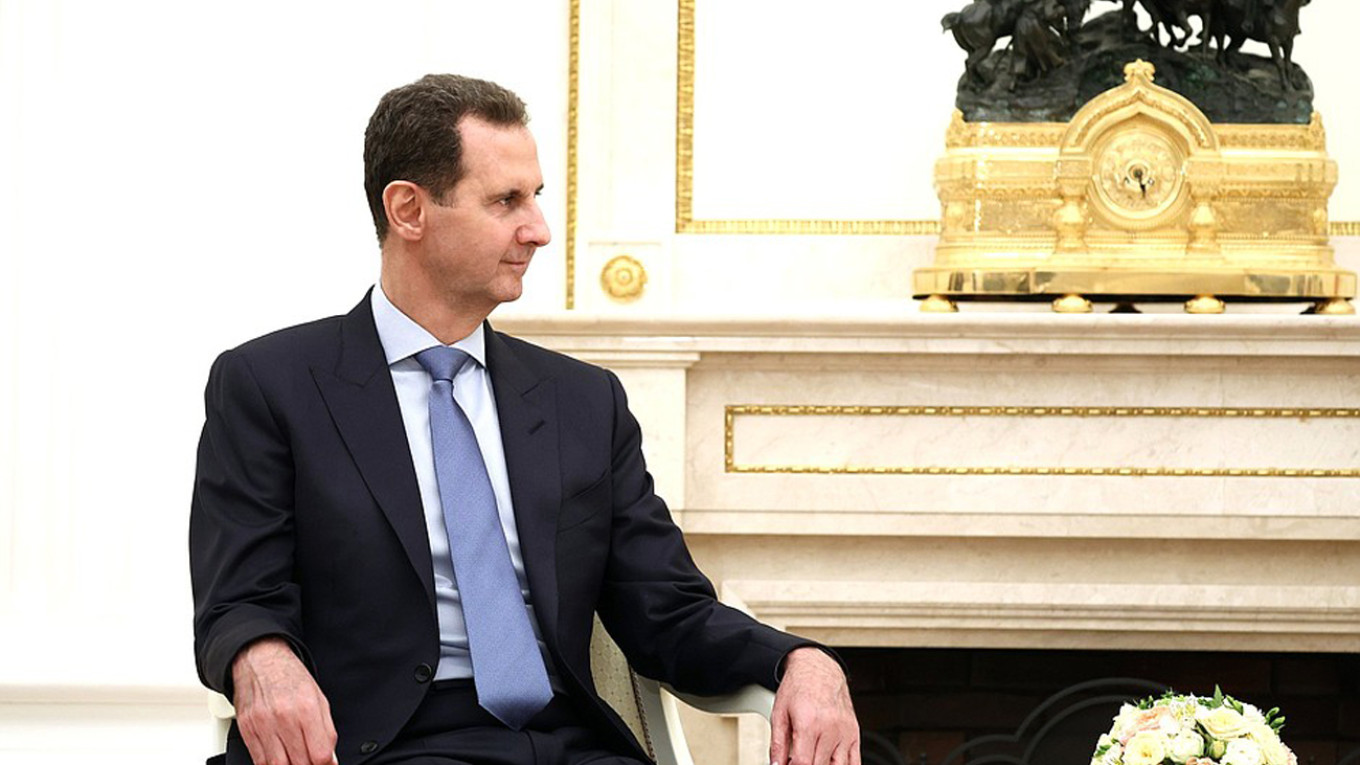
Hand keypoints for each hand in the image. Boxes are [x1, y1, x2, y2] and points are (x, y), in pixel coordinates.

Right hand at [231, 636, 338, 764]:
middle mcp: (284, 718)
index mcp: (306, 709)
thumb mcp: (319, 699)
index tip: (326, 764)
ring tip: (296, 760)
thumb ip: (327, 731)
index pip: (319, 754)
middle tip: (311, 761)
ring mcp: (263, 725)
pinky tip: (280, 758)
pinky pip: (259, 760)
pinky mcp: (247, 730)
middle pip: (299, 763)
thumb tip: (330, 759)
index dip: (325, 764)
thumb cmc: (290, 678)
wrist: (260, 661)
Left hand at [770, 647, 859, 764]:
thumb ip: (777, 745)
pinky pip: (855, 760)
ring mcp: (845, 731)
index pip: (802, 763)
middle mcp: (830, 728)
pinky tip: (831, 763)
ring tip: (813, 759)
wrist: (818, 669)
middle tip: (797, 760)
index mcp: (809, 723)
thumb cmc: (798, 687)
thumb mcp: (779, 714)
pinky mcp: (854, 732)